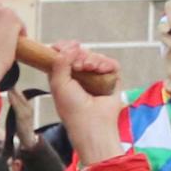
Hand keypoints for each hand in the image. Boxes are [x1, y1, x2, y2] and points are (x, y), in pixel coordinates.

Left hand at [50, 43, 128, 161]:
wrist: (92, 124)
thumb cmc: (72, 110)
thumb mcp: (58, 85)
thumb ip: (59, 63)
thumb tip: (69, 46)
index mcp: (66, 78)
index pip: (64, 57)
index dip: (63, 48)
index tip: (61, 46)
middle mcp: (82, 77)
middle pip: (81, 54)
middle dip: (79, 54)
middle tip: (78, 64)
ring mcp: (97, 78)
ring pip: (96, 57)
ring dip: (92, 59)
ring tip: (87, 67)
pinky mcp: (112, 80)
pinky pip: (111, 64)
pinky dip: (105, 63)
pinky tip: (99, 69)